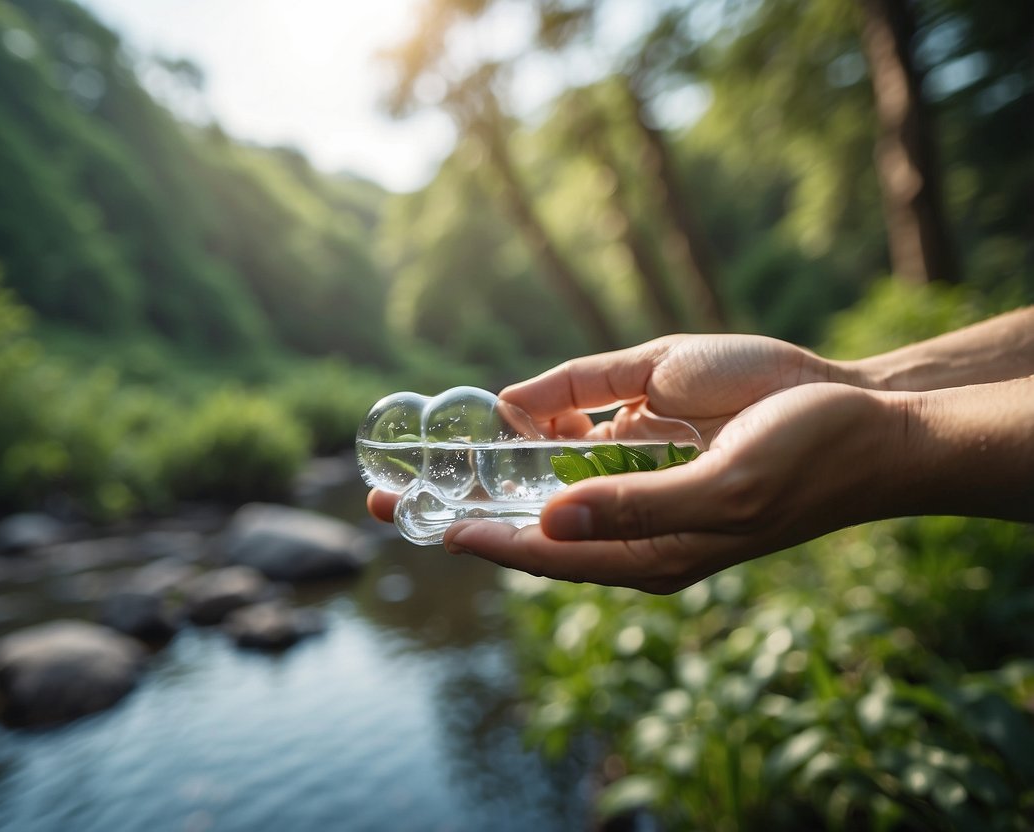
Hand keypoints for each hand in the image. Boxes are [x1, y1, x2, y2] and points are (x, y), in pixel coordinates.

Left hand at [367, 332, 838, 529]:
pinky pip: (580, 429)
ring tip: (424, 453)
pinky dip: (540, 422)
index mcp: (647, 552)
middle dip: (457, 506)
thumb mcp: (721, 492)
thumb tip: (545, 521)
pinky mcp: (653, 431)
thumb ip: (633, 509)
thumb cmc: (804, 462)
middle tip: (382, 494)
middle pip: (526, 520)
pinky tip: (508, 413)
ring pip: (544, 474)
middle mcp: (631, 518)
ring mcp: (638, 473)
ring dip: (488, 464)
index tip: (419, 528)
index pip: (543, 554)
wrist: (866, 420)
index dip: (480, 541)